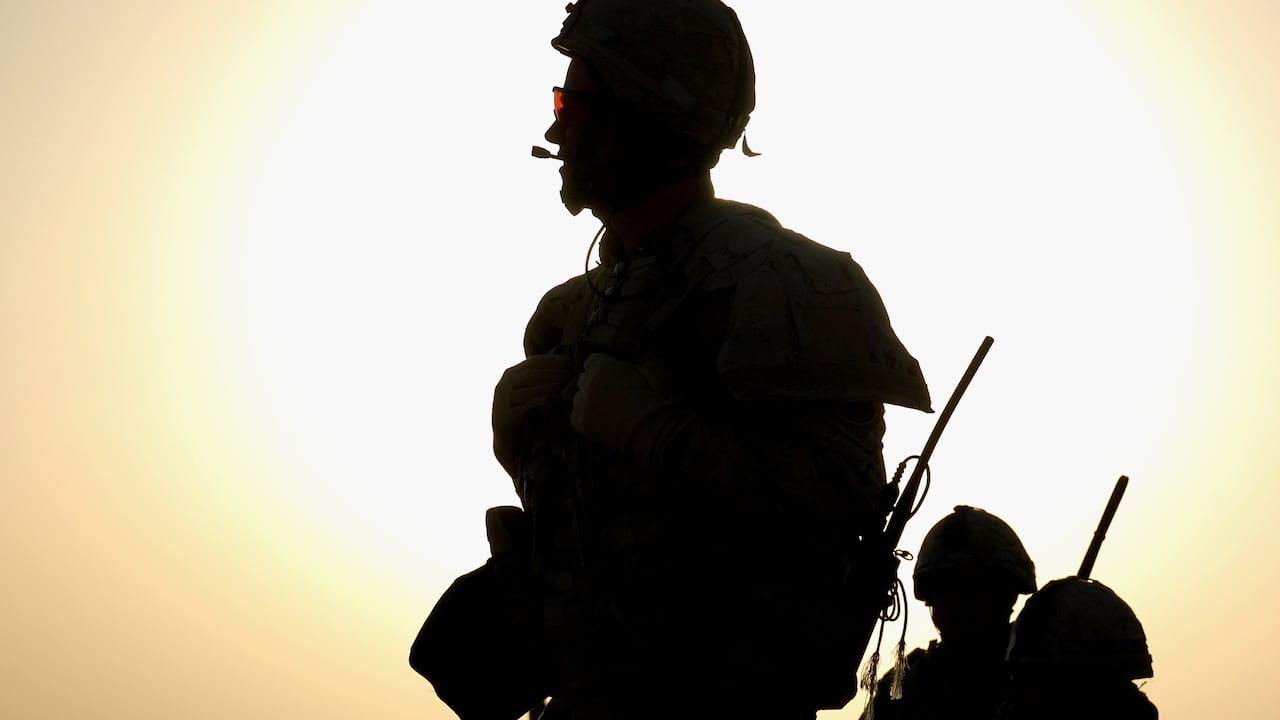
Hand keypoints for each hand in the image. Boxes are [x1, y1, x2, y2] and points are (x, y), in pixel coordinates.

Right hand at [492, 353, 573, 475]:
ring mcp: (501, 403)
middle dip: (552, 374)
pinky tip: (554, 406)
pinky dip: (540, 406)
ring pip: (528, 391)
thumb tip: (571, 366)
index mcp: (511, 375)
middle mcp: (503, 386)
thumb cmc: (530, 415)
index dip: (552, 361)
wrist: (510, 445)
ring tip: (565, 390)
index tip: (569, 363)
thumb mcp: (536, 393)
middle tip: (569, 377)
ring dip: (548, 388)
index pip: (533, 362)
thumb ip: (545, 380)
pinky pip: (524, 410)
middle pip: (530, 375)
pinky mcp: (503, 420)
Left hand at [570, 353, 692, 463]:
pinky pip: (577, 417)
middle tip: (608, 398)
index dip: (599, 371)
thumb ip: (626, 367)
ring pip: (579, 398)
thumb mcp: (643, 373)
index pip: (591, 362)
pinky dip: (586, 420)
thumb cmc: (649, 400)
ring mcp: (581, 400)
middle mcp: (588, 380)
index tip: (606, 380)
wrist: (645, 427)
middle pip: (583, 380)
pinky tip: (602, 423)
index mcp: (603, 365)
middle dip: (593, 387)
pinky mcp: (578, 419)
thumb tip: (622, 369)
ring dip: (588, 404)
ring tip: (606, 413)